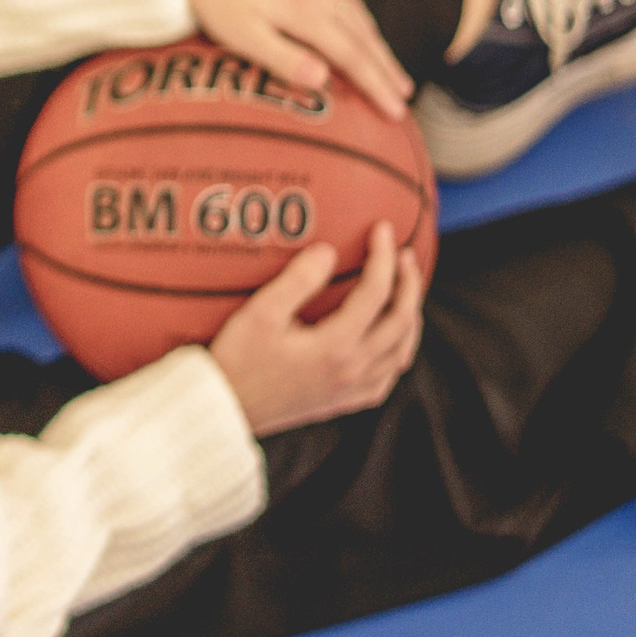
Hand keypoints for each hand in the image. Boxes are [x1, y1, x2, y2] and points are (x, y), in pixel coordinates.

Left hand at [176, 0, 413, 118]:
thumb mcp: (241, 33)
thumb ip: (282, 58)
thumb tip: (324, 80)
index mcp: (307, 13)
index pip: (353, 57)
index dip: (377, 86)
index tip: (396, 112)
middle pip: (364, 37)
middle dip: (387, 69)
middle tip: (405, 98)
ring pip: (358, 16)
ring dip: (379, 45)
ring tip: (390, 70)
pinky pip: (345, 1)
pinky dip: (362, 22)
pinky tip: (357, 28)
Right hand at [207, 221, 424, 436]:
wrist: (225, 407)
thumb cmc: (238, 359)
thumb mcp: (260, 314)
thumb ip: (297, 281)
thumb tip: (328, 251)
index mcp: (335, 346)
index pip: (376, 292)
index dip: (383, 256)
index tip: (381, 229)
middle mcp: (353, 369)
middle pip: (401, 321)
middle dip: (409, 283)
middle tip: (405, 254)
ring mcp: (352, 389)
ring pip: (402, 351)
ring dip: (410, 316)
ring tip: (405, 290)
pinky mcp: (344, 402)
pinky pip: (387, 377)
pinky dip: (398, 351)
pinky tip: (390, 339)